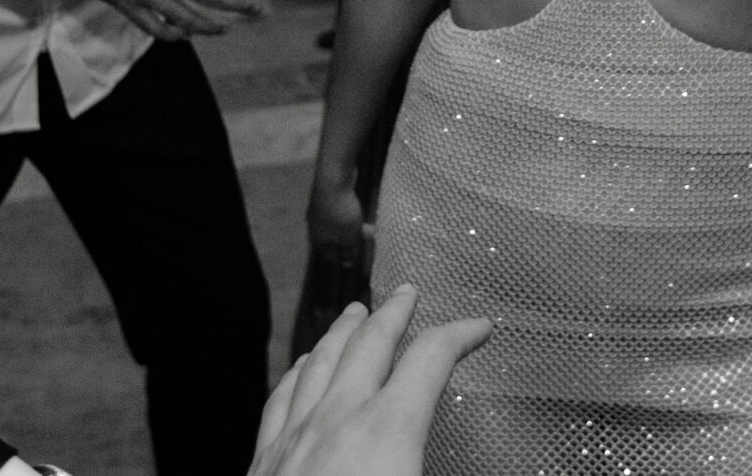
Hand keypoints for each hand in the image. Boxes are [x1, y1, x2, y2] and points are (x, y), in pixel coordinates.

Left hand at [249, 286, 491, 475]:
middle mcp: (337, 421)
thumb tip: (487, 464)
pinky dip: (299, 369)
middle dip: (394, 314)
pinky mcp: (263, 463)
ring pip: (319, 361)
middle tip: (409, 293)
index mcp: (388, 432)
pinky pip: (281, 397)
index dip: (460, 335)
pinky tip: (302, 365)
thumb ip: (451, 462)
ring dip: (343, 332)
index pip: (430, 359)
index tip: (480, 327)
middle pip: (368, 345)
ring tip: (356, 313)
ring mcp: (294, 439)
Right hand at [308, 176, 367, 259]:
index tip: (353, 259)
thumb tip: (348, 264)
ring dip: (351, 226)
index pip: (326, 253)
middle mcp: (315, 223)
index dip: (340, 257)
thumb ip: (349, 250)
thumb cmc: (340, 211)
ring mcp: (321, 207)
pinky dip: (350, 212)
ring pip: (336, 222)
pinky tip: (360, 210)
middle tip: (362, 241)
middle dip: (348, 240)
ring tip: (366, 227)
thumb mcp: (349, 236)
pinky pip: (340, 208)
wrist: (334, 177)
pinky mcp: (329, 194)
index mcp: (317, 236)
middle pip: (331, 237)